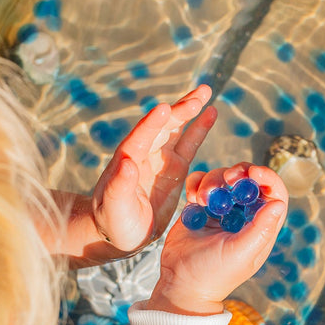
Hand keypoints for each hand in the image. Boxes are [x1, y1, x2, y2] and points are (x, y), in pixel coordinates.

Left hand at [88, 85, 216, 255]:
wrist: (120, 233)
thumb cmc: (113, 223)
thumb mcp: (115, 208)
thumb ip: (120, 186)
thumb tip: (128, 162)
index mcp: (128, 160)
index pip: (141, 137)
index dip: (153, 123)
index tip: (165, 108)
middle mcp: (144, 153)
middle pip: (163, 126)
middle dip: (180, 110)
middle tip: (199, 95)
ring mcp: (160, 159)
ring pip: (177, 129)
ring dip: (190, 110)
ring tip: (205, 92)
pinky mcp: (174, 169)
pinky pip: (189, 144)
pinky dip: (199, 128)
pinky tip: (211, 112)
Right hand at [145, 164, 287, 315]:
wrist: (181, 283)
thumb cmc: (214, 274)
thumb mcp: (241, 253)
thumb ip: (260, 229)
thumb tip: (278, 203)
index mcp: (260, 226)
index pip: (273, 194)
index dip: (268, 178)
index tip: (254, 172)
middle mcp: (243, 215)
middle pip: (248, 180)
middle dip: (238, 173)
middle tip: (228, 179)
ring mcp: (221, 209)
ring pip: (222, 178)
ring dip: (213, 181)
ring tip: (202, 200)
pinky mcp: (199, 207)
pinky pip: (200, 184)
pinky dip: (196, 183)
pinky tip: (192, 197)